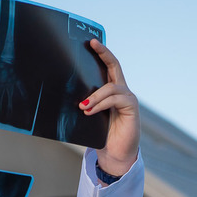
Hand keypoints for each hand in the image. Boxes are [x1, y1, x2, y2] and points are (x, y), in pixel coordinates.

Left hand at [81, 39, 139, 178]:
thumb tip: (65, 93)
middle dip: (104, 54)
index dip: (102, 53)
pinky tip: (89, 110)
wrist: (115, 155)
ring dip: (95, 96)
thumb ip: (85, 104)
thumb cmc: (102, 136)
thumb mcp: (90, 116)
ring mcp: (128, 99)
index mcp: (112, 91)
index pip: (109, 67)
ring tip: (83, 106)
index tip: (91, 41)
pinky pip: (115, 99)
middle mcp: (122, 91)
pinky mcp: (131, 108)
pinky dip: (101, 104)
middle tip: (92, 44)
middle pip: (115, 66)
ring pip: (111, 87)